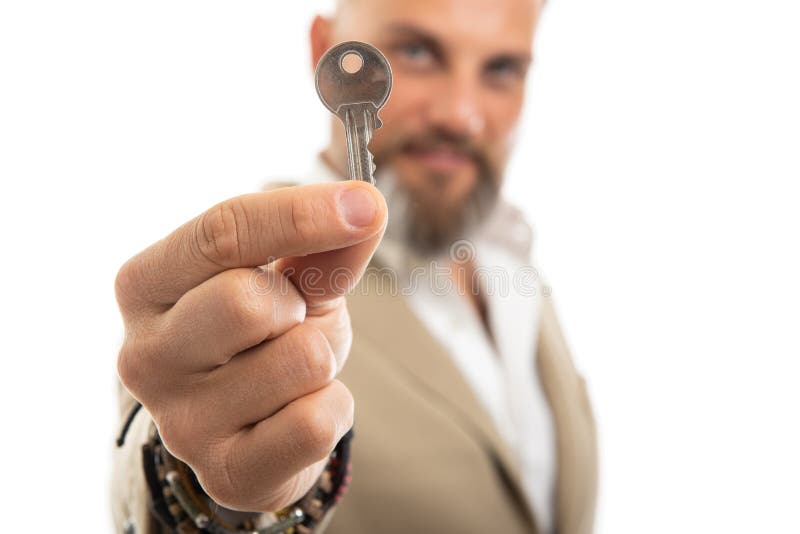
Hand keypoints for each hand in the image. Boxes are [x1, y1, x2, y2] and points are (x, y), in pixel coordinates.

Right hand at [115, 182, 386, 511]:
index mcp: (147, 286)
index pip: (220, 232)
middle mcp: (145, 354)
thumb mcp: (290, 280)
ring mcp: (180, 421)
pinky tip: (298, 412)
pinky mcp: (226, 473)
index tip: (367, 203)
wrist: (253, 427)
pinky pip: (316, 422)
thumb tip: (365, 205)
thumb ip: (323, 246)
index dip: (301, 214)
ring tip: (292, 370)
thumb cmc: (264, 335)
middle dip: (297, 304)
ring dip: (321, 358)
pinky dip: (332, 407)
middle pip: (245, 300)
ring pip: (301, 360)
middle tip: (290, 319)